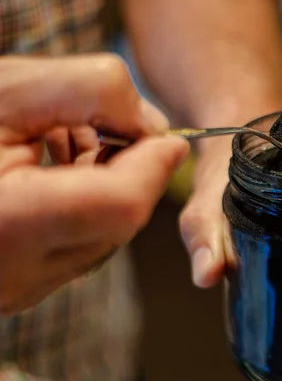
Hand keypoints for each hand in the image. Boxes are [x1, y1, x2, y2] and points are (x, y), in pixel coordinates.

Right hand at [0, 54, 189, 314]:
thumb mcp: (3, 91)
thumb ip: (88, 92)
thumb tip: (150, 123)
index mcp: (8, 224)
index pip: (123, 205)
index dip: (154, 166)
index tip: (167, 137)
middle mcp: (16, 274)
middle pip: (121, 220)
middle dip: (129, 169)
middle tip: (101, 127)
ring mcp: (17, 289)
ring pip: (105, 236)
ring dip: (106, 185)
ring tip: (62, 143)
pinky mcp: (18, 288)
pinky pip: (78, 246)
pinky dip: (83, 205)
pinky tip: (50, 171)